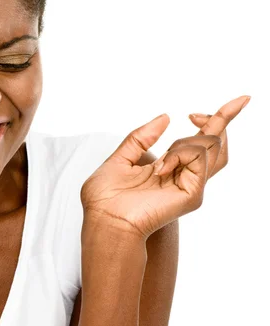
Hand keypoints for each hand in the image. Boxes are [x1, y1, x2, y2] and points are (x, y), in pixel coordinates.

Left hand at [80, 95, 249, 239]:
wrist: (104, 220)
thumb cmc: (106, 198)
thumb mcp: (120, 158)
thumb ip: (140, 138)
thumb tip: (166, 117)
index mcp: (170, 167)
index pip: (203, 141)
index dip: (219, 118)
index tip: (218, 105)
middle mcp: (184, 175)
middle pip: (217, 143)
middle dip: (222, 117)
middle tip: (202, 111)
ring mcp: (190, 185)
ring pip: (211, 147)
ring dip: (186, 142)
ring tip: (159, 163)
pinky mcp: (191, 194)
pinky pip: (198, 160)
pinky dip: (180, 154)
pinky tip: (160, 168)